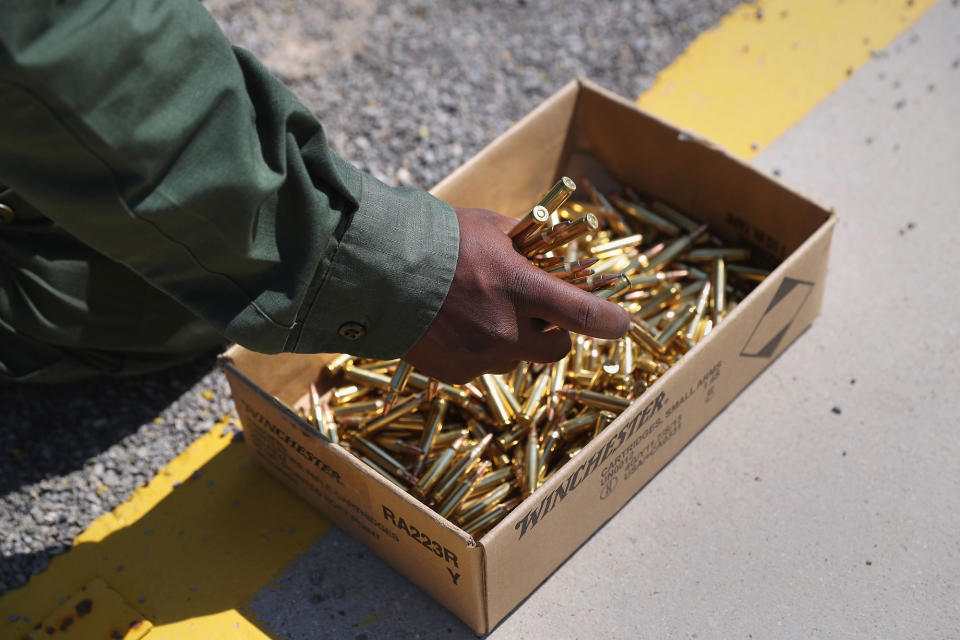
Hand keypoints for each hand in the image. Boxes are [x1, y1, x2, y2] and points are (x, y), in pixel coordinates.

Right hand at [404, 207, 629, 383]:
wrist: (374, 272)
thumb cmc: (434, 240)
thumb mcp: (488, 228)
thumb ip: (524, 243)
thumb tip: (546, 249)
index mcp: (518, 288)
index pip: (582, 314)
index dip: (609, 320)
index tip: (619, 321)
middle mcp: (504, 330)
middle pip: (556, 349)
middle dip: (555, 334)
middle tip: (538, 315)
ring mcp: (479, 356)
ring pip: (516, 358)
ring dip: (513, 341)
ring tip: (480, 314)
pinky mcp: (456, 373)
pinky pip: (482, 367)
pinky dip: (479, 351)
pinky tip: (455, 327)